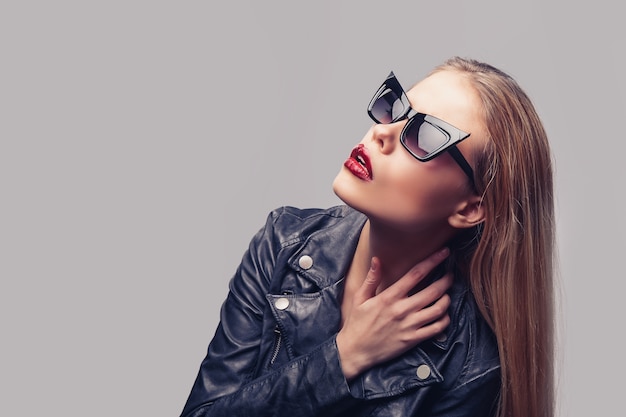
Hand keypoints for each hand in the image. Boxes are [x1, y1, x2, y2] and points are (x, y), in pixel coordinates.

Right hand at [336, 248, 452, 379]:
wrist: (355, 351)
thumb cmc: (357, 323)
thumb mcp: (359, 298)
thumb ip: (371, 278)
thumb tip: (377, 260)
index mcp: (389, 297)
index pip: (416, 274)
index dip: (433, 261)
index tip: (444, 253)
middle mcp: (402, 310)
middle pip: (433, 291)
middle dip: (446, 279)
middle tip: (451, 274)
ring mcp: (409, 326)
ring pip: (438, 309)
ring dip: (447, 299)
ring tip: (447, 294)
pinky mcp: (413, 340)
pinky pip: (436, 328)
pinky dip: (444, 320)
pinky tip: (443, 314)